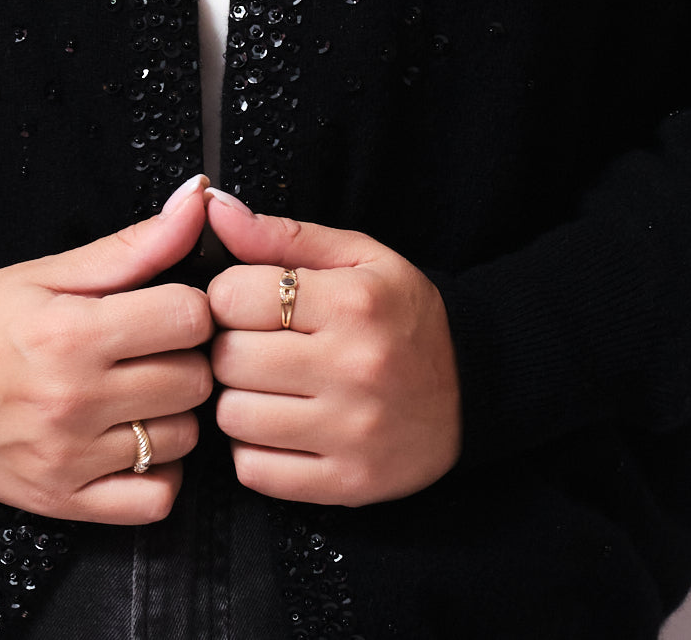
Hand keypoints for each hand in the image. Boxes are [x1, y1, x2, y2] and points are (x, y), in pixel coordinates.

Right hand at [0, 175, 212, 523]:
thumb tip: (199, 200)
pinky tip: (132, 440)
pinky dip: (156, 473)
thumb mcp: (51, 269)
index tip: (164, 306)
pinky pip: (154, 501)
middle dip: (183, 356)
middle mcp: (73, 400)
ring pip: (183, 439)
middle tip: (150, 347)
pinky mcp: (60, 501)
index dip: (188, 305)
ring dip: (172, 413)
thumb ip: (135, 243)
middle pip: (194, 379)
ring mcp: (67, 458)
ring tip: (136, 390)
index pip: (191, 317)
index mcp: (72, 332)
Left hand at [206, 191, 460, 506]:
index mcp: (353, 303)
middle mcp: (353, 368)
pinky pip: (254, 470)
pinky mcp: (347, 483)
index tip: (246, 301)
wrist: (476, 389)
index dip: (228, 295)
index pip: (233, 296)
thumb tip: (214, 208)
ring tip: (268, 385)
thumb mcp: (357, 257)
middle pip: (228, 358)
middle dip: (230, 346)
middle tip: (256, 344)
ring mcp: (352, 432)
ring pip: (233, 417)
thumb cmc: (402, 315)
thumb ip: (282, 234)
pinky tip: (280, 425)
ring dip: (238, 399)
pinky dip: (253, 449)